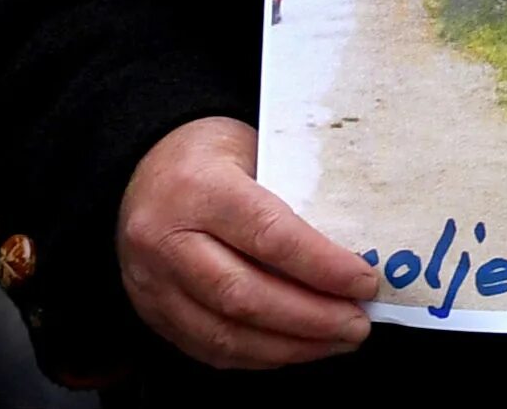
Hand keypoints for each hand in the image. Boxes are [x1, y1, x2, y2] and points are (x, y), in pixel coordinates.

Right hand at [117, 117, 376, 368]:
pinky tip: (295, 348)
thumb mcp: (253, 150)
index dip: (322, 266)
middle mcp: (167, 240)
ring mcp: (153, 283)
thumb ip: (293, 197)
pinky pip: (208, 348)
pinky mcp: (152, 313)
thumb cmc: (210, 156)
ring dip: (290, 346)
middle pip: (245, 295)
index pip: (269, 236)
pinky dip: (258, 355)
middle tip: (358, 324)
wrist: (141, 171)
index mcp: (198, 189)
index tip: (365, 283)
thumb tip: (355, 249)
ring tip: (336, 341)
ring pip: (225, 333)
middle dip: (311, 318)